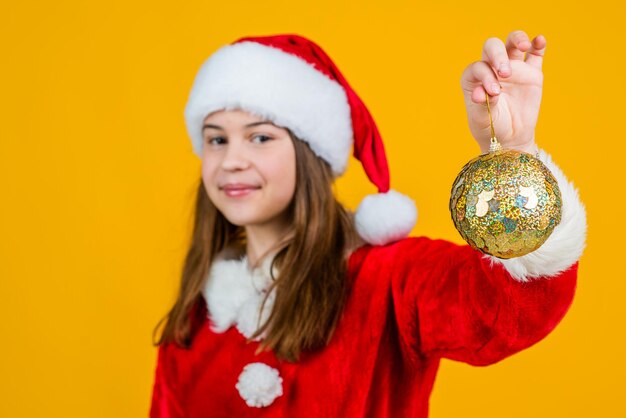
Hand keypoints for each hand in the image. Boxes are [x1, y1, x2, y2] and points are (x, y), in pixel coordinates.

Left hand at [461, 30, 544, 154]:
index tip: (494, 92)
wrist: (510, 139)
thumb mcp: (482, 121)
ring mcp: (513, 69)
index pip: (478, 67)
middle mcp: (491, 69)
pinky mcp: (531, 73)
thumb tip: (481, 94)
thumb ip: (482, 106)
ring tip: (524, 46)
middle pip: (492, 48)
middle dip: (498, 55)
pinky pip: (535, 54)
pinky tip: (540, 41)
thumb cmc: (490, 129)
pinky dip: (538, 45)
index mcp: (474, 79)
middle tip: (506, 73)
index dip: (485, 76)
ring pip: (512, 43)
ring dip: (517, 39)